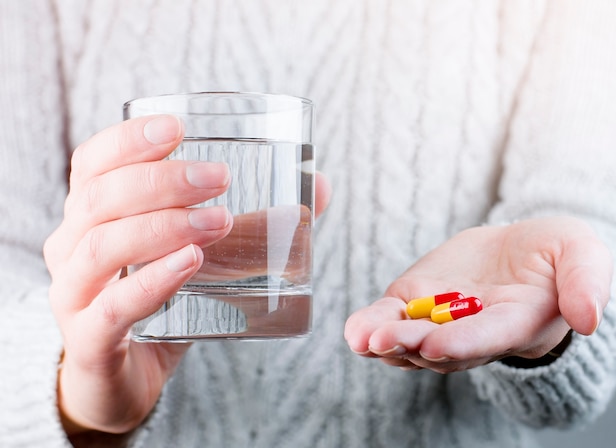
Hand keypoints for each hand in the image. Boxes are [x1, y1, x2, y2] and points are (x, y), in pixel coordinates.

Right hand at [44, 114, 329, 435]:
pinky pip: (113, 307)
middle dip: (162, 180)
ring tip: (221, 220)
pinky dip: (153, 280)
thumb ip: (255, 221)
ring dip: (164, 225)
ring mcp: (74, 296)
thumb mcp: (202, 253)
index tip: (178, 128)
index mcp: (91, 216)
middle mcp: (71, 248)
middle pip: (100, 198)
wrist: (126, 378)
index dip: (129, 139)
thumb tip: (320, 189)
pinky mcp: (91, 341)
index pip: (93, 162)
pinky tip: (191, 262)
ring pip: (103, 246)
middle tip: (220, 177)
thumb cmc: (160, 302)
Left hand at [344, 217, 611, 372]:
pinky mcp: (414, 304)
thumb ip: (586, 281)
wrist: (516, 252)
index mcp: (514, 323)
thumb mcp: (580, 253)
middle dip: (410, 344)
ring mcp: (438, 322)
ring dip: (384, 341)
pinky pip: (391, 319)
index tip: (436, 345)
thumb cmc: (552, 254)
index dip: (462, 343)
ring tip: (361, 337)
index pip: (487, 338)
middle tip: (383, 340)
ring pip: (409, 340)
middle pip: (440, 346)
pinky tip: (354, 329)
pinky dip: (371, 324)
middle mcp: (472, 333)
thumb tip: (588, 318)